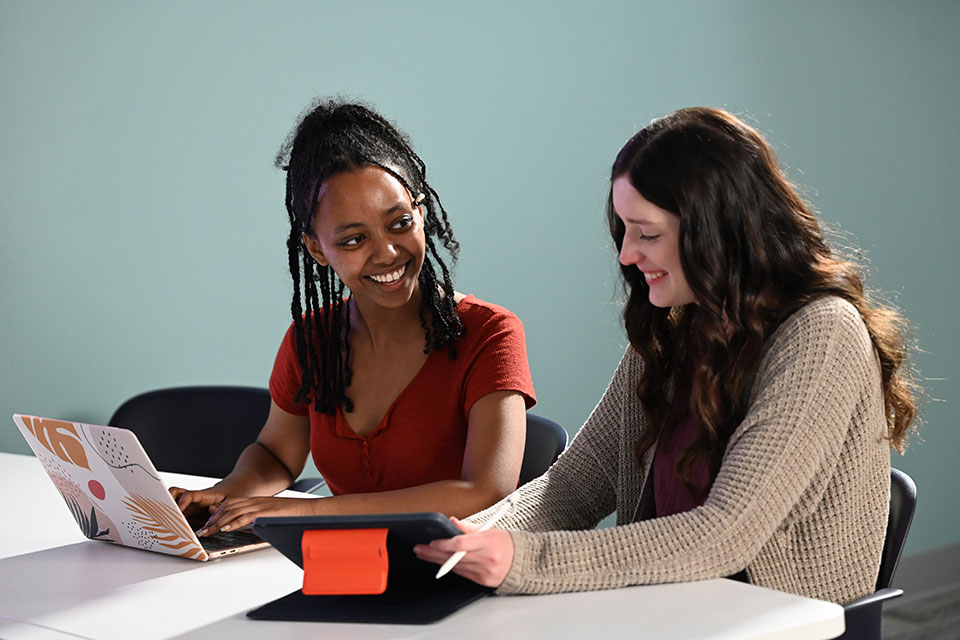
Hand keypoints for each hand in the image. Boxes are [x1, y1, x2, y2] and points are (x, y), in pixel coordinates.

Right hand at [169, 485, 232, 518]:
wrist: (230, 492)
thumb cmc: (230, 495)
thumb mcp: (230, 500)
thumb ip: (221, 506)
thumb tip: (211, 510)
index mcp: (203, 495)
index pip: (189, 495)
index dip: (182, 503)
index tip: (178, 511)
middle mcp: (193, 500)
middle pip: (175, 493)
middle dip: (167, 500)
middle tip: (164, 514)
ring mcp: (190, 506)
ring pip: (173, 502)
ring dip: (168, 509)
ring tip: (165, 521)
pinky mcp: (189, 513)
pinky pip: (178, 514)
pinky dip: (173, 520)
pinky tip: (172, 529)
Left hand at [196, 496, 316, 535]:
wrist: (310, 510)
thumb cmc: (292, 515)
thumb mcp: (269, 516)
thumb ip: (253, 520)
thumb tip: (239, 527)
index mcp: (255, 501)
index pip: (229, 504)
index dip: (215, 514)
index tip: (206, 525)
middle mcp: (256, 501)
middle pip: (227, 507)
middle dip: (212, 520)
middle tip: (202, 531)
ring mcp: (261, 505)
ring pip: (234, 511)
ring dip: (218, 522)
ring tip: (209, 532)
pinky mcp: (267, 511)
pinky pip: (248, 516)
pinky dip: (235, 522)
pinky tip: (226, 529)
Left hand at [413, 517, 514, 587]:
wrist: (523, 562)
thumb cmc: (505, 543)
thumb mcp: (490, 528)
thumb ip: (468, 527)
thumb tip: (451, 522)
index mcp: (489, 542)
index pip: (461, 544)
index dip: (444, 544)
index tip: (431, 542)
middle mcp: (487, 559)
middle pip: (454, 557)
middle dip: (433, 553)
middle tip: (419, 548)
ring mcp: (484, 572)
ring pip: (454, 567)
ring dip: (437, 560)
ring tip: (424, 553)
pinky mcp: (482, 581)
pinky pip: (461, 574)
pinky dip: (449, 567)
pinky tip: (439, 561)